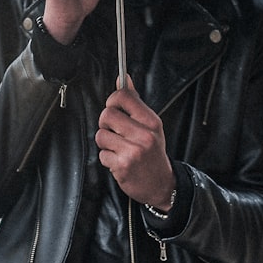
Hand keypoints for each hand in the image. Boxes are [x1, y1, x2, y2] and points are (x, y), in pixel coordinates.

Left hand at [96, 79, 175, 209]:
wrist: (161, 184)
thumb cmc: (153, 153)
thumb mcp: (150, 126)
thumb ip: (135, 102)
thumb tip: (124, 78)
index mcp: (151, 121)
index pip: (123, 97)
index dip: (113, 101)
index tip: (115, 108)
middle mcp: (144, 135)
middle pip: (107, 114)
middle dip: (106, 123)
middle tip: (115, 132)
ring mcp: (133, 151)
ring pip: (101, 135)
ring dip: (106, 143)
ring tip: (119, 148)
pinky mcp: (122, 166)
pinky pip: (102, 154)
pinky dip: (108, 158)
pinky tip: (120, 161)